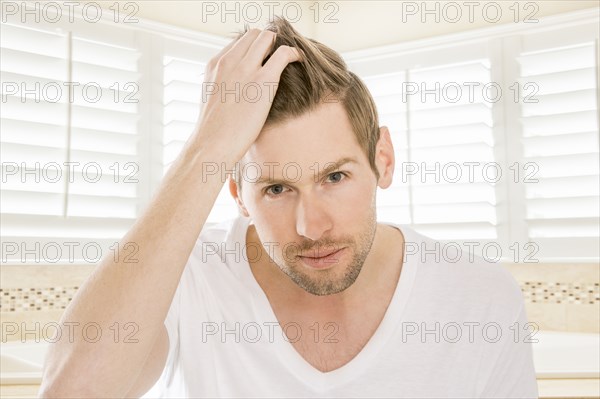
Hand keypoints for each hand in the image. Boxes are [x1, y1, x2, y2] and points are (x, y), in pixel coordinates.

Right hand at [193, 28, 301, 165]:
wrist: (212, 143)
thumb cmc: (214, 131)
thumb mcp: (212, 99)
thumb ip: (223, 86)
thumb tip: (236, 91)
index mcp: (215, 65)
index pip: (239, 42)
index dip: (253, 48)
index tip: (263, 58)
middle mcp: (229, 61)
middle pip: (254, 35)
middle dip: (268, 43)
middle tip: (277, 57)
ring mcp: (246, 69)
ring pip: (267, 37)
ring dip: (280, 45)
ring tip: (289, 58)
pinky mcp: (263, 80)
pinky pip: (284, 54)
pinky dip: (294, 53)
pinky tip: (299, 60)